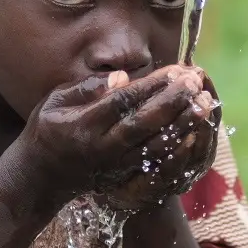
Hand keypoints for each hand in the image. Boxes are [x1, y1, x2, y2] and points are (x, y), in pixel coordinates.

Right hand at [15, 66, 212, 202]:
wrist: (42, 176)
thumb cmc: (49, 128)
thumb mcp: (55, 100)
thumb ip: (88, 87)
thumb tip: (123, 78)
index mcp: (83, 125)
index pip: (122, 102)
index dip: (150, 86)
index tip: (174, 69)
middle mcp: (101, 148)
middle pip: (143, 125)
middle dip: (172, 102)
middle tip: (195, 81)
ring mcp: (114, 166)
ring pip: (155, 147)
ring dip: (182, 125)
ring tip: (205, 102)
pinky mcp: (124, 178)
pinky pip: (156, 165)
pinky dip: (179, 149)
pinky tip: (196, 131)